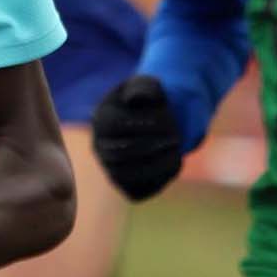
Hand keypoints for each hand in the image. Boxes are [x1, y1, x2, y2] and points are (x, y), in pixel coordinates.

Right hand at [92, 75, 185, 200]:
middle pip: (120, 152)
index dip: (144, 123)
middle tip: (177, 137)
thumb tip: (136, 99)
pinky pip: (138, 191)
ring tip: (177, 151)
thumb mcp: (150, 86)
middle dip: (153, 145)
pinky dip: (158, 179)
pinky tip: (174, 163)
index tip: (169, 117)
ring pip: (126, 175)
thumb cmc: (153, 101)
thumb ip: (144, 88)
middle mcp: (99, 147)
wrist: (159, 123)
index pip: (115, 125)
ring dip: (157, 164)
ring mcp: (110, 169)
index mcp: (101, 118)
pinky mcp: (127, 187)